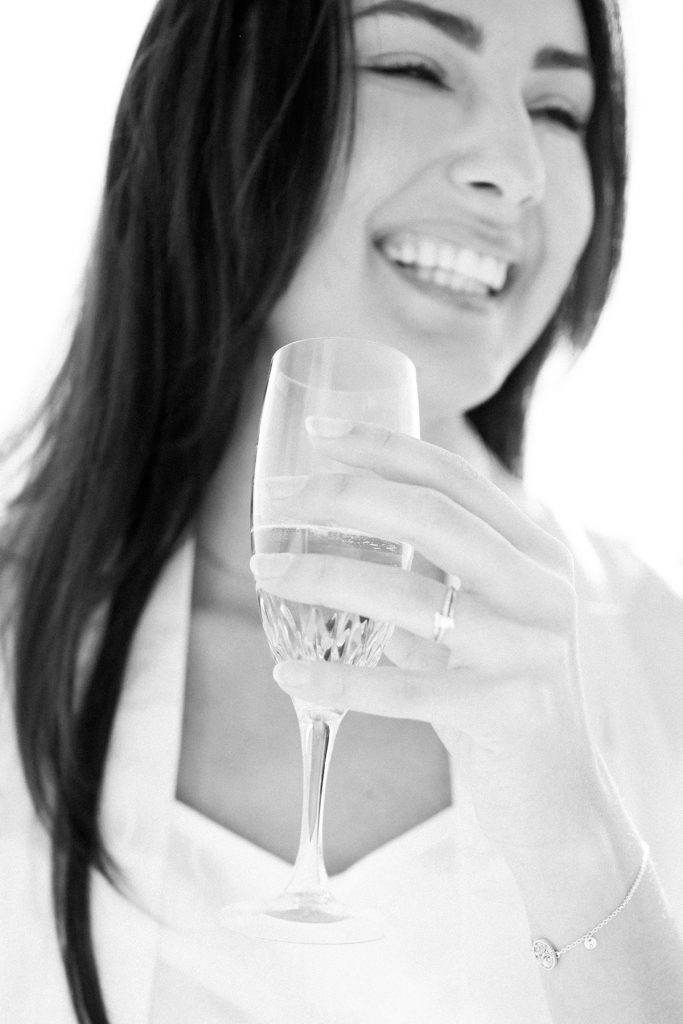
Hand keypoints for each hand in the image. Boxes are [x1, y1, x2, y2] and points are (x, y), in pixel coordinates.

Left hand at [251, 418, 620, 858]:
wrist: (559, 796)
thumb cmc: (501, 695)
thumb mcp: (481, 618)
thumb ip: (432, 574)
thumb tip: (343, 530)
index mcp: (537, 553)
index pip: (457, 480)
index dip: (386, 448)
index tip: (320, 437)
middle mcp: (543, 591)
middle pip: (436, 518)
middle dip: (347, 498)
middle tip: (280, 501)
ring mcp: (531, 652)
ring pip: (412, 598)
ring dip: (324, 579)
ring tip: (264, 571)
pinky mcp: (509, 714)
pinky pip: (408, 688)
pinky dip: (340, 680)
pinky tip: (287, 672)